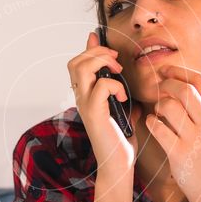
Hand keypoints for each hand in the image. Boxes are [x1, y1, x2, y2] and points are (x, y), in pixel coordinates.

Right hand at [67, 31, 142, 176]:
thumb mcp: (122, 108)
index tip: (99, 37)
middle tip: (116, 60)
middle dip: (97, 52)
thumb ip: (119, 92)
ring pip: (82, 69)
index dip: (87, 47)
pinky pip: (100, 87)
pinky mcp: (95, 114)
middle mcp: (81, 98)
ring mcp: (85, 106)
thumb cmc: (121, 139)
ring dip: (103, 62)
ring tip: (119, 73)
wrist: (119, 164)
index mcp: (85, 95)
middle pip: (75, 62)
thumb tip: (124, 79)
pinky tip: (124, 97)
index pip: (77, 63)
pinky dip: (115, 86)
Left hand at [145, 65, 200, 201]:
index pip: (200, 82)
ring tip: (157, 110)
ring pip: (171, 107)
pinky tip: (151, 122)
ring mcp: (195, 139)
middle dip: (167, 84)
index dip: (180, 71)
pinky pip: (159, 129)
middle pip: (185, 90)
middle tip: (158, 88)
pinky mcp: (179, 153)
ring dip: (158, 104)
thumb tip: (186, 82)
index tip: (166, 71)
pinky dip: (151, 122)